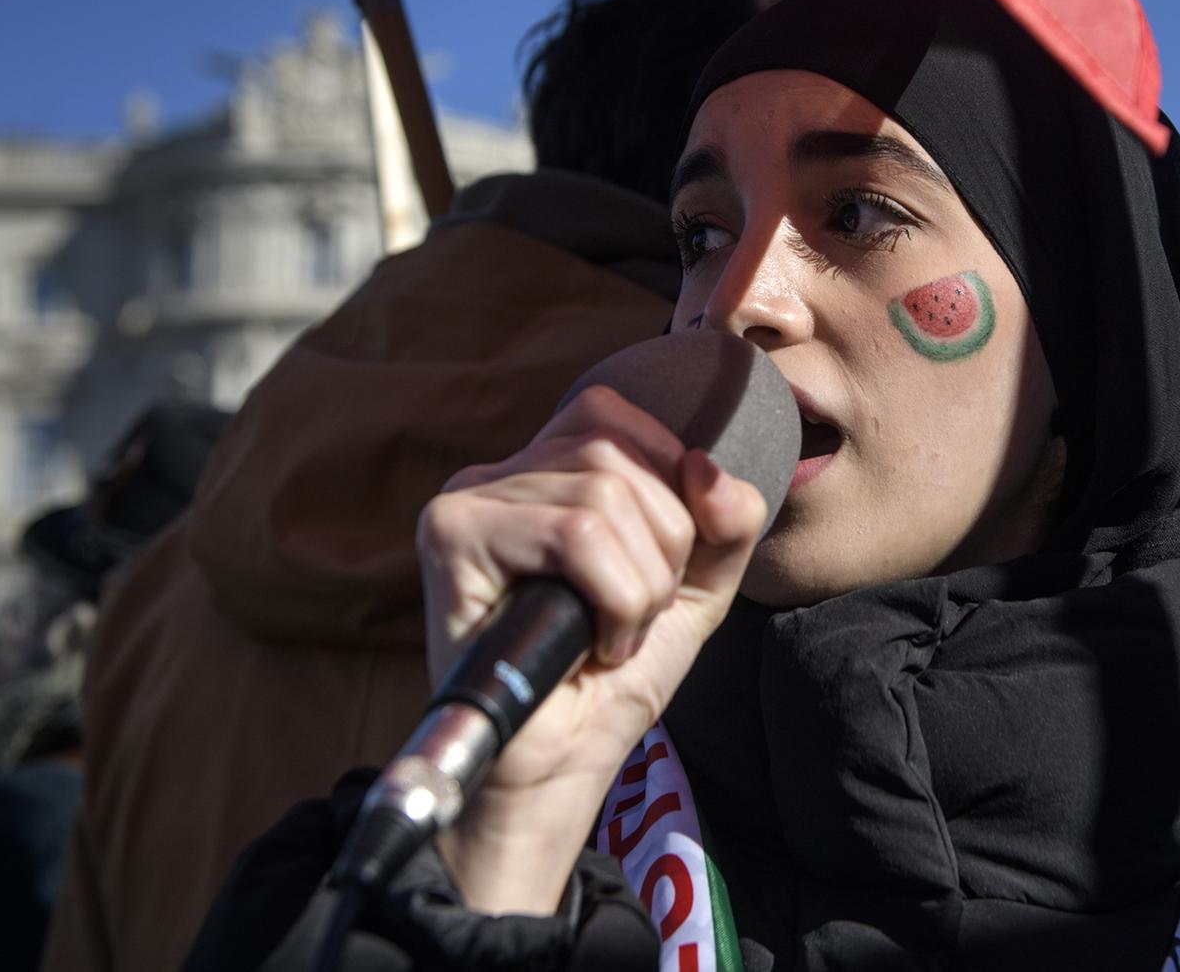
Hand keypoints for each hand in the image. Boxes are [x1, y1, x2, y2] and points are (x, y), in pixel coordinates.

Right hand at [416, 385, 768, 914]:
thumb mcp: (698, 584)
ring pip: (603, 496)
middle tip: (632, 615)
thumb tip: (707, 468)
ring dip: (639, 587)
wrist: (566, 763)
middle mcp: (500, 471)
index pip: (621, 417)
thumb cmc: (615, 674)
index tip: (658, 571)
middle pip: (620, 455)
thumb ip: (726, 519)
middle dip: (663, 548)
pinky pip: (575, 534)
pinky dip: (612, 598)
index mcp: (548, 468)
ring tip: (609, 635)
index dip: (668, 490)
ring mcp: (469, 498)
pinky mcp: (452, 533)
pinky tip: (590, 644)